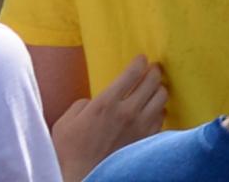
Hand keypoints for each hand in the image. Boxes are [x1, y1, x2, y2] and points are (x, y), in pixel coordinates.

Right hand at [51, 53, 164, 181]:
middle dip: (154, 71)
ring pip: (162, 96)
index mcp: (105, 103)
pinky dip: (160, 109)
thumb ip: (82, 104)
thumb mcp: (65, 123)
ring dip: (159, 88)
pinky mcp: (147, 138)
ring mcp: (140, 125)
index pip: (132, 72)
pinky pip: (162, 116)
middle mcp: (127, 111)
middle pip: (153, 80)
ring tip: (154, 88)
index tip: (141, 59)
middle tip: (152, 69)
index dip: (140, 62)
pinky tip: (153, 109)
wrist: (83, 177)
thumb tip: (94, 100)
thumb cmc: (69, 151)